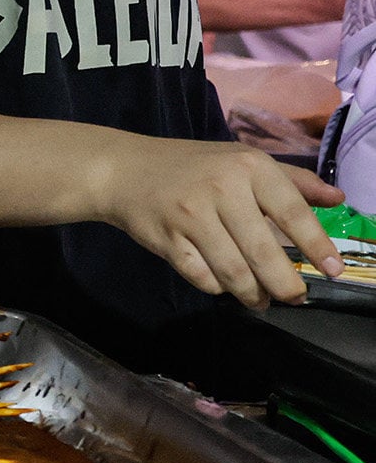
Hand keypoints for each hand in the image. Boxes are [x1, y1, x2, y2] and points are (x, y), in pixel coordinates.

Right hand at [87, 133, 343, 308]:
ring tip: (261, 301)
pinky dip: (216, 287)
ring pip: (231, 269)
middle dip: (284, 283)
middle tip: (295, 298)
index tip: (333, 269)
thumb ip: (293, 181)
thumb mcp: (244, 161)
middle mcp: (222, 189)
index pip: (292, 212)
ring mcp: (191, 215)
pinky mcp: (166, 238)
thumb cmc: (193, 166)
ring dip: (251, 293)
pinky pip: (200, 275)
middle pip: (262, 251)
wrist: (124, 171)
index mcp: (250, 167)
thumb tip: (338, 199)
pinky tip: (224, 287)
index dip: (316, 244)